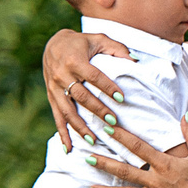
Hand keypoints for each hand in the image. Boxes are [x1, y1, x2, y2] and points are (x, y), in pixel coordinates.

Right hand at [41, 29, 130, 149]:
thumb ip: (117, 49)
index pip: (93, 76)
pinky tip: (69, 149)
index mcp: (74, 60)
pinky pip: (57, 117)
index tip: (121, 98)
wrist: (53, 44)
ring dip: (80, 127)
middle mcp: (62, 75)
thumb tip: (136, 62)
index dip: (107, 87)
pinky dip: (62, 134)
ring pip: (67, 111)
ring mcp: (54, 88)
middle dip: (97, 110)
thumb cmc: (81, 43)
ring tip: (93, 140)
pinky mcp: (51, 97)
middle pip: (81, 96)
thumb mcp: (99, 39)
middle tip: (113, 122)